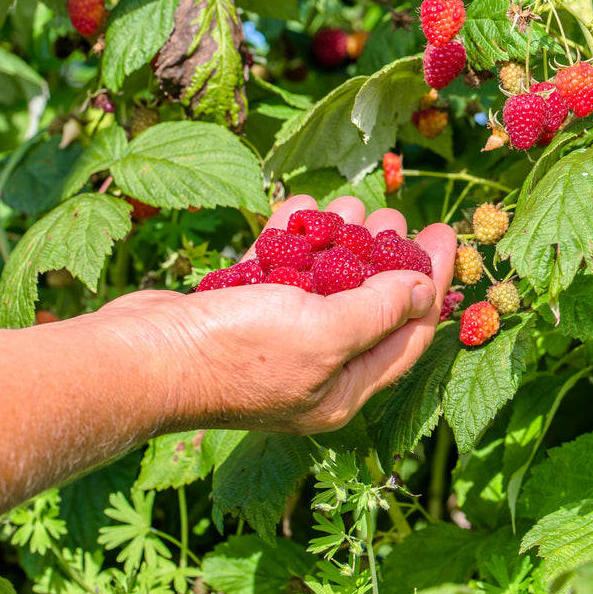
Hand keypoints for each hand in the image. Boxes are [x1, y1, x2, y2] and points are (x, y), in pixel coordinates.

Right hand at [103, 193, 455, 433]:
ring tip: (349, 204)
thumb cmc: (238, 353)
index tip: (447, 232)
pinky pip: (280, 271)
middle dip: (385, 256)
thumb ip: (378, 311)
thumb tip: (426, 290)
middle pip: (368, 304)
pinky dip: (293, 238)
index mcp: (343, 389)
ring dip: (339, 239)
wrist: (144, 357)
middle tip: (392, 214)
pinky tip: (300, 205)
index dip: (436, 280)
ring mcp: (277, 338)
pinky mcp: (243, 310)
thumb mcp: (324, 334)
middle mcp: (316, 367)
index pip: (410, 333)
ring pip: (323, 282)